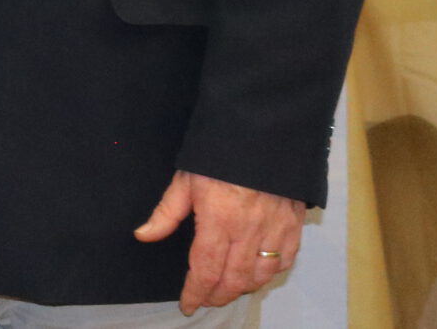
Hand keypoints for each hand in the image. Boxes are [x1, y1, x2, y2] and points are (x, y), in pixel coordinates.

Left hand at [134, 170, 305, 312]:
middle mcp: (249, 231)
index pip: (205, 269)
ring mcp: (275, 230)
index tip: (187, 304)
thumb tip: (143, 235)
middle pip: (234, 279)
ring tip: (227, 289)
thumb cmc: (219, 155)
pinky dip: (270, 274)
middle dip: (217, 295)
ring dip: (242, 288)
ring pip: (261, 275)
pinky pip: (285, 261)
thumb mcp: (186, 178)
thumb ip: (166, 212)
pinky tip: (257, 274)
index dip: (195, 292)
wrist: (263, 132)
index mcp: (219, 220)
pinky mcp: (294, 225)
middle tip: (206, 299)